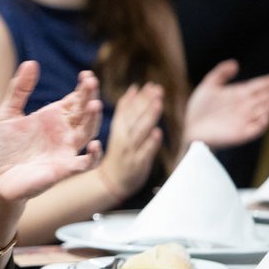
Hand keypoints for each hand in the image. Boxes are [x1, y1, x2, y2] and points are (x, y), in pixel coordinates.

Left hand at [0, 62, 102, 202]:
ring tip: (93, 105)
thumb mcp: (7, 113)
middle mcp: (63, 132)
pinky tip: (95, 145)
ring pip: (88, 132)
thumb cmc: (2, 147)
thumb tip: (31, 63)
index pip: (75, 99)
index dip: (83, 87)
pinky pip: (86, 163)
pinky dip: (94, 156)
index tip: (86, 75)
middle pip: (84, 111)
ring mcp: (65, 150)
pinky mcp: (63, 169)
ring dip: (93, 119)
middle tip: (91, 82)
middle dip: (89, 96)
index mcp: (53, 117)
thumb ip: (19, 89)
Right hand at [98, 83, 163, 199]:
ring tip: (158, 102)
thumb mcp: (118, 133)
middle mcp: (123, 139)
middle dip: (145, 102)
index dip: (133, 98)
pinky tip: (157, 133)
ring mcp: (131, 151)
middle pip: (135, 117)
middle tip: (155, 88)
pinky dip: (151, 143)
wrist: (111, 183)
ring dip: (149, 116)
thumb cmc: (117, 156)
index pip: (124, 111)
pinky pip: (145, 152)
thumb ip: (127, 114)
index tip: (141, 86)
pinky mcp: (139, 163)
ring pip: (140, 131)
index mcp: (117, 131)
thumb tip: (134, 92)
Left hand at [185, 60, 268, 148]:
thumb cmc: (199, 110)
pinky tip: (265, 116)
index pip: (261, 85)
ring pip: (264, 111)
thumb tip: (235, 63)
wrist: (188, 128)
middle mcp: (246, 107)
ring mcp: (245, 120)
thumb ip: (221, 73)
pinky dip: (261, 123)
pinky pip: (255, 128)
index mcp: (241, 95)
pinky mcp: (240, 133)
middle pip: (266, 96)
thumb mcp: (208, 86)